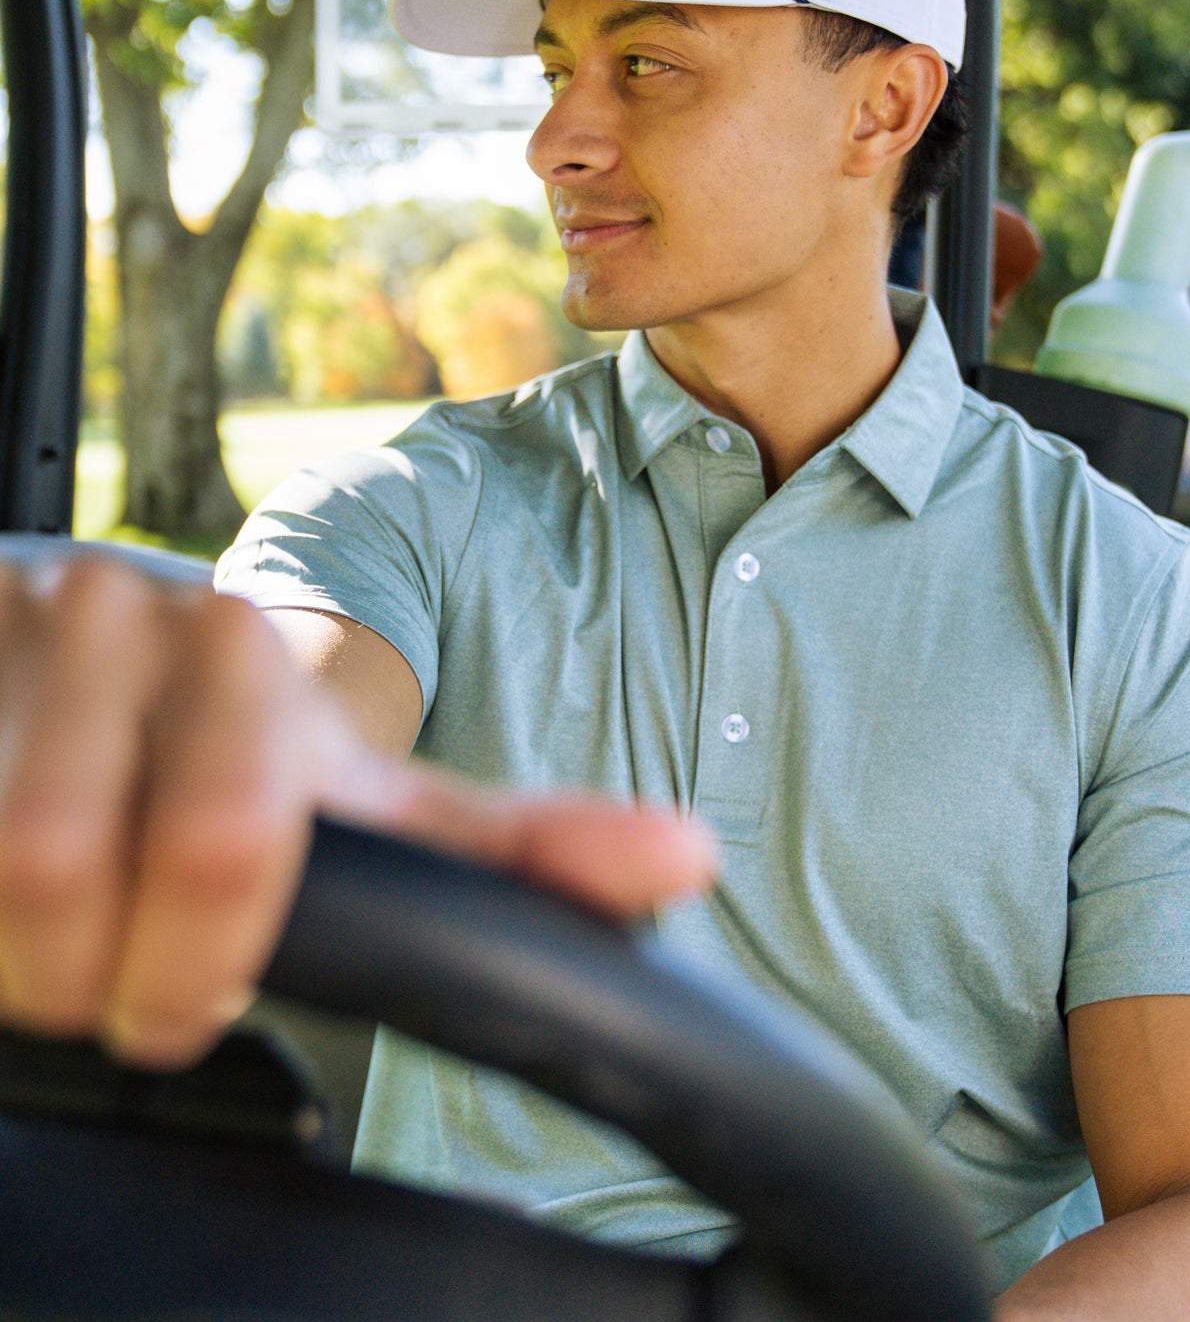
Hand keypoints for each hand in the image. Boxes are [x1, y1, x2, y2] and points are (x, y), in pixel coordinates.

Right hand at [0, 556, 714, 1069]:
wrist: (51, 645)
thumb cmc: (218, 745)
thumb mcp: (354, 789)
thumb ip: (502, 839)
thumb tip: (684, 863)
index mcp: (251, 664)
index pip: (240, 839)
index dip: (204, 965)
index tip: (188, 1006)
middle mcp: (135, 620)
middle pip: (112, 868)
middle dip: (124, 973)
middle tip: (131, 976)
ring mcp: (24, 628)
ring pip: (17, 872)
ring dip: (33, 954)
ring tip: (64, 929)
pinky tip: (3, 892)